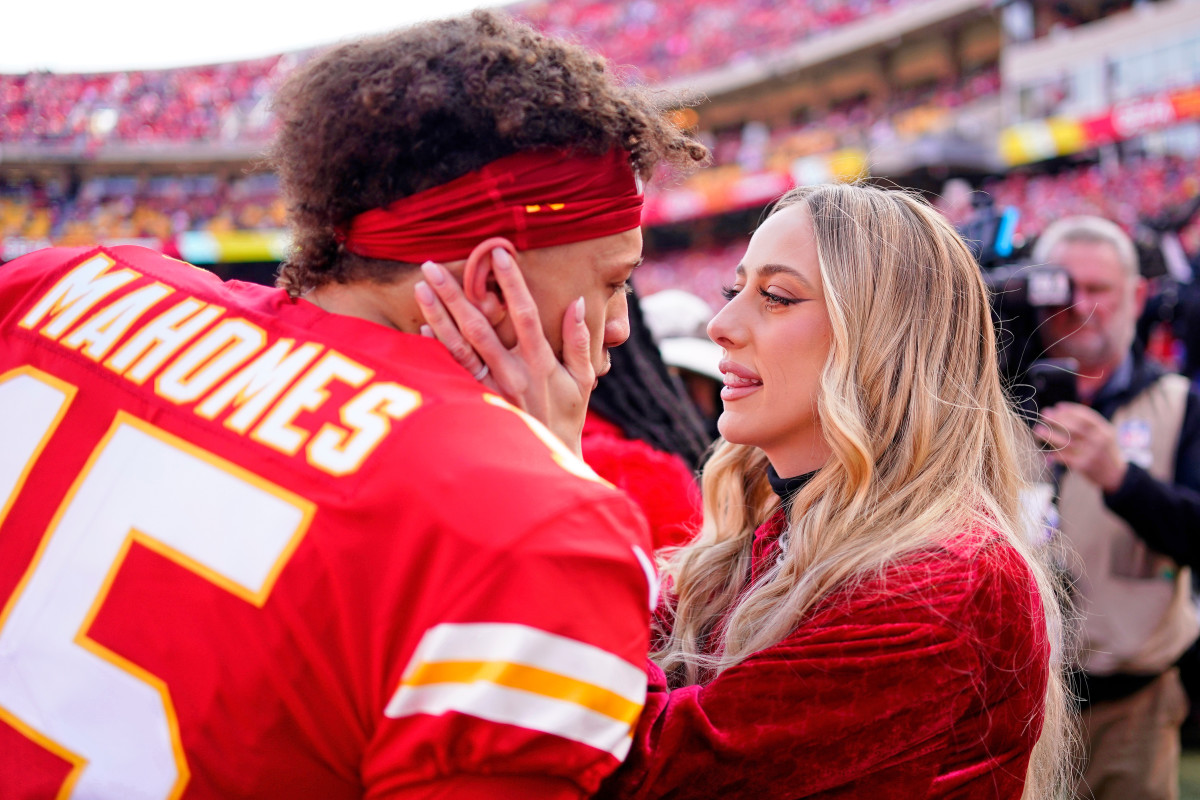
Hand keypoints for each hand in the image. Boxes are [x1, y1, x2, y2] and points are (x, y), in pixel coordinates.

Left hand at [413, 251, 594, 455]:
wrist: (546, 465)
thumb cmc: (566, 417)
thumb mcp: (583, 380)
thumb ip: (579, 341)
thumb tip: (578, 302)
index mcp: (541, 364)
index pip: (525, 315)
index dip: (511, 283)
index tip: (498, 253)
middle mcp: (512, 374)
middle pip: (480, 326)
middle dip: (456, 293)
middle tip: (432, 265)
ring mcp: (489, 390)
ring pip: (458, 347)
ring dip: (438, 315)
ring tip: (420, 287)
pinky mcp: (474, 404)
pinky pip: (450, 373)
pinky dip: (435, 349)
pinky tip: (421, 326)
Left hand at [1032, 402, 1128, 492]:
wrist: (1116, 475)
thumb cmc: (1106, 451)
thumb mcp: (1105, 435)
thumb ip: (1090, 425)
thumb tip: (1063, 412)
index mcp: (1105, 430)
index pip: (1086, 416)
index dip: (1070, 410)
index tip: (1057, 406)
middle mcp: (1098, 440)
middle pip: (1074, 426)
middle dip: (1057, 419)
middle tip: (1045, 414)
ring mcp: (1090, 453)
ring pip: (1066, 441)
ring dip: (1049, 435)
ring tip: (1038, 429)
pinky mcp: (1083, 465)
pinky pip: (1064, 457)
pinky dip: (1053, 454)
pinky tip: (1045, 452)